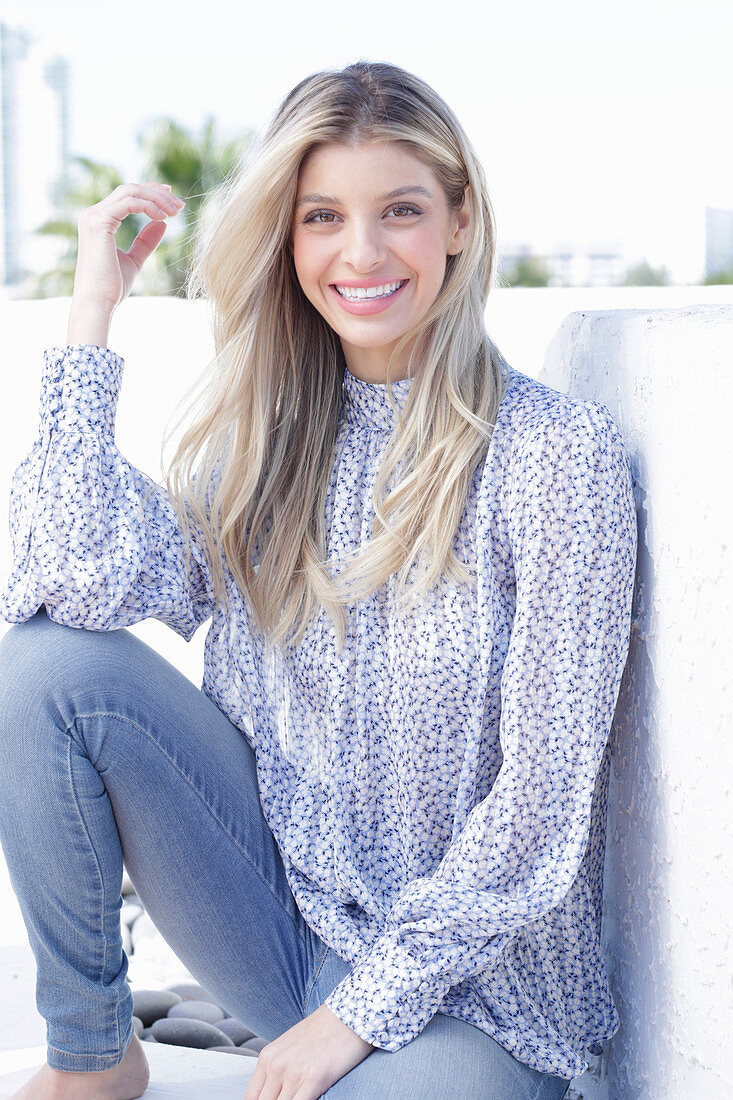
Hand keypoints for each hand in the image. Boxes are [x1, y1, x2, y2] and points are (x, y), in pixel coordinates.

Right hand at [72, 181, 184, 315]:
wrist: (98, 302)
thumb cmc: (112, 287)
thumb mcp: (134, 260)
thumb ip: (146, 241)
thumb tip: (162, 223)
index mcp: (98, 221)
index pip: (126, 196)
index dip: (151, 193)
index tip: (172, 200)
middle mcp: (92, 214)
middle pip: (129, 189)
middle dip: (157, 193)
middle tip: (180, 205)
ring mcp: (93, 216)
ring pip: (130, 191)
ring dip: (157, 198)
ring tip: (176, 211)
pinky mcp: (98, 222)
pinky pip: (129, 202)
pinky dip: (149, 206)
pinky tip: (163, 217)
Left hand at [243, 1003, 375, 1099]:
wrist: (347, 1014)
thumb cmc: (322, 1031)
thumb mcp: (290, 1047)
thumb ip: (277, 1070)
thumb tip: (273, 1094)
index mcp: (267, 1057)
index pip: (251, 1098)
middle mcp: (276, 1065)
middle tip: (289, 1099)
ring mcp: (294, 1073)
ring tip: (300, 1097)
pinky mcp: (314, 1079)